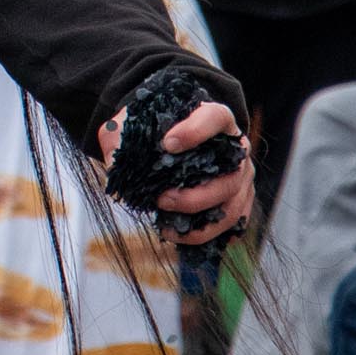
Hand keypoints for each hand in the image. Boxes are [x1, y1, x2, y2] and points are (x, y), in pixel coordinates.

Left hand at [99, 99, 254, 243]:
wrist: (172, 141)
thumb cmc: (157, 129)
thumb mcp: (135, 122)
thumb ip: (120, 133)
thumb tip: (114, 158)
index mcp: (216, 119)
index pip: (214, 118)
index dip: (195, 131)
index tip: (167, 144)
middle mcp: (236, 149)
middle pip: (229, 175)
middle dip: (194, 195)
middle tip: (161, 200)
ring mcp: (241, 178)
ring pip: (233, 206)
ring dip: (202, 223)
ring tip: (166, 227)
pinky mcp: (240, 201)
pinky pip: (233, 225)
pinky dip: (208, 234)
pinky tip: (181, 236)